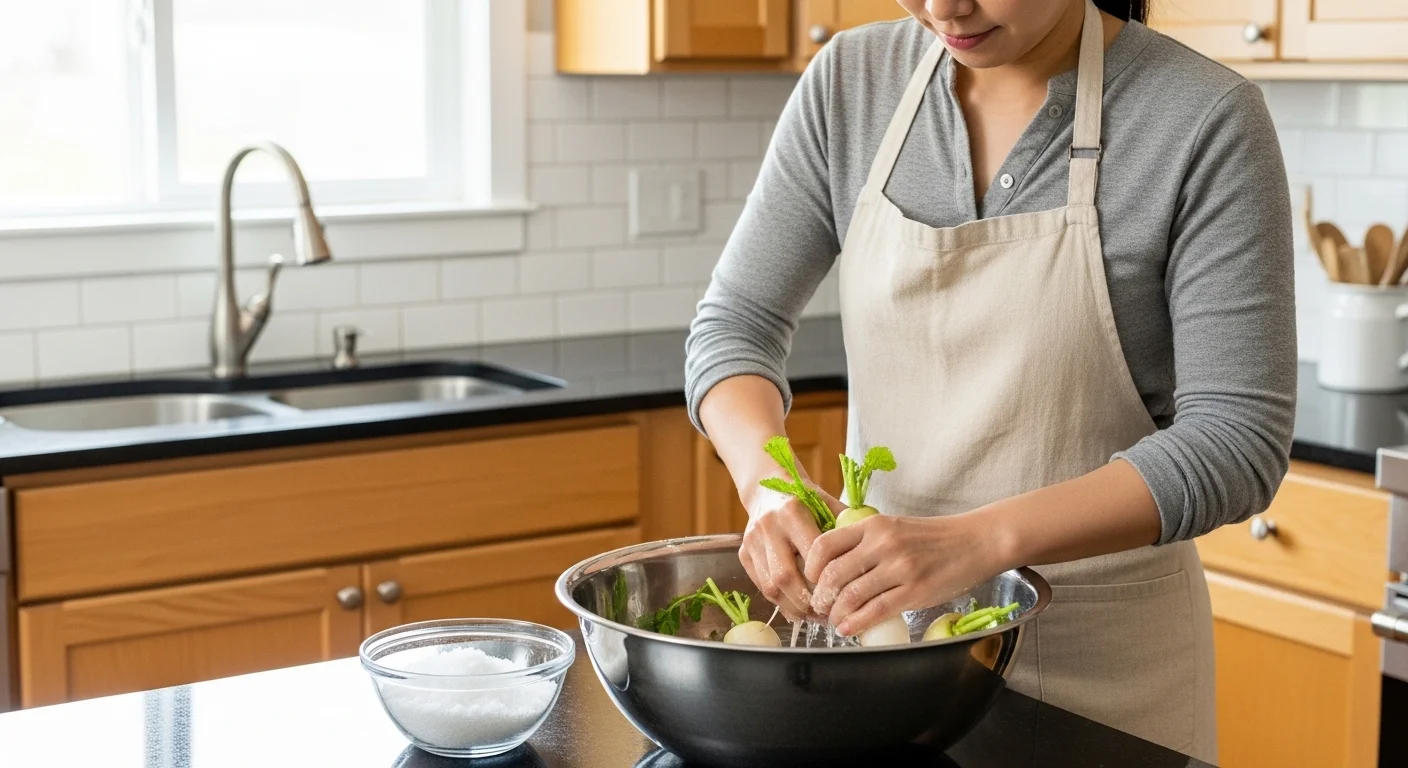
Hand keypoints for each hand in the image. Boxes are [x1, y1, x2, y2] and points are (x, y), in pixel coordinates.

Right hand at [739, 484, 843, 620]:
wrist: (767, 491)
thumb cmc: (805, 499)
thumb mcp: (827, 505)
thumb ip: (846, 527)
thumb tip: (870, 554)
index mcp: (793, 511)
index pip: (812, 554)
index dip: (826, 579)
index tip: (842, 593)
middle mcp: (769, 526)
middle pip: (785, 576)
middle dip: (807, 601)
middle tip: (826, 612)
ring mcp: (752, 541)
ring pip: (770, 586)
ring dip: (793, 607)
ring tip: (813, 615)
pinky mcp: (743, 553)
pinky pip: (760, 586)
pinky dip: (780, 602)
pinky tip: (797, 608)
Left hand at [803, 513, 1004, 636]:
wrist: (976, 541)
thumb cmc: (933, 538)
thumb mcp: (895, 527)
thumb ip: (866, 541)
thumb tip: (834, 565)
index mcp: (874, 525)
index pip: (825, 544)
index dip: (810, 567)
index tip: (809, 581)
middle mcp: (883, 544)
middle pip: (833, 574)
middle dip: (821, 597)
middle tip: (819, 608)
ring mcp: (899, 568)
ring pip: (852, 596)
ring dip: (837, 614)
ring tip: (835, 622)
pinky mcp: (915, 591)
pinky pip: (876, 611)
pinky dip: (856, 624)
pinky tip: (849, 630)